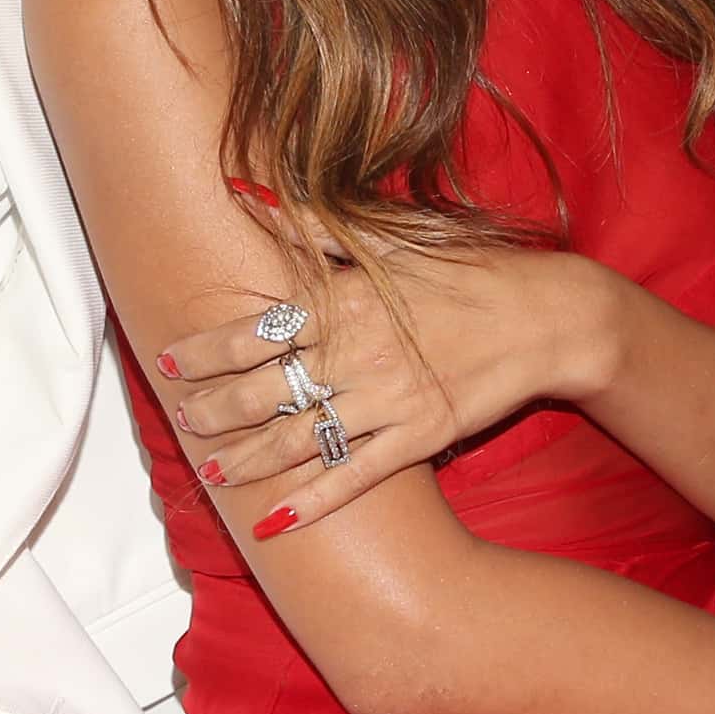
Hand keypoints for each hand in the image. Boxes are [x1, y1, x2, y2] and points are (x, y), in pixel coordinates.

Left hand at [152, 237, 607, 530]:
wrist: (546, 316)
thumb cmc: (465, 269)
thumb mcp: (387, 237)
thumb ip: (311, 224)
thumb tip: (244, 192)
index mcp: (345, 301)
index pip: (255, 331)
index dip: (205, 351)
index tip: (168, 360)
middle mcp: (358, 354)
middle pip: (266, 390)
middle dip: (215, 410)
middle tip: (182, 420)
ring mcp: (390, 400)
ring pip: (301, 439)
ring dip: (249, 459)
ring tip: (211, 471)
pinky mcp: (421, 436)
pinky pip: (356, 475)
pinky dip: (314, 500)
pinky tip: (276, 521)